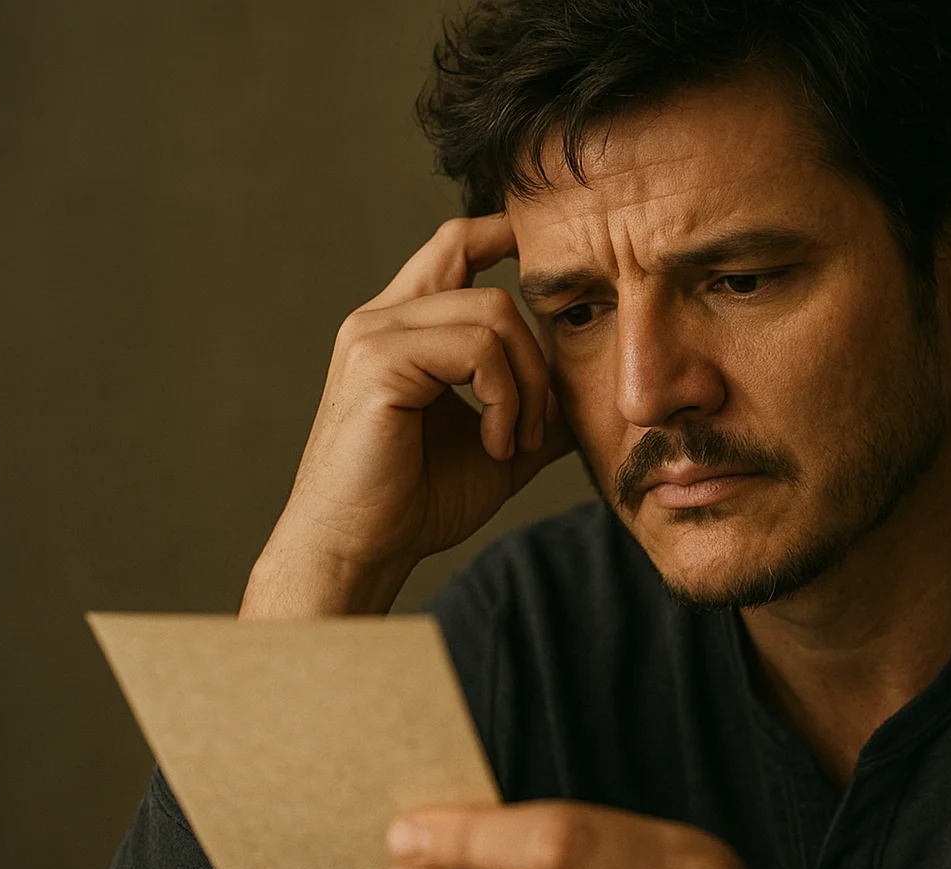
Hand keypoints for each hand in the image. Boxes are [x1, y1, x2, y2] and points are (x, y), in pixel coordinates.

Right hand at [246, 215, 576, 612]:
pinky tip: (494, 444)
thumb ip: (535, 407)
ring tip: (513, 441)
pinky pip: (475, 349)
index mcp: (404, 327)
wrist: (360, 551)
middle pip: (492, 287)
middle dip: (537, 357)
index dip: (505, 234)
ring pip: (491, 314)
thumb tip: (590, 388)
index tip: (553, 259)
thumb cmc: (417, 503)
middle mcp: (382, 318)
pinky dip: (503, 398)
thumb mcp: (498, 444)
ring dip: (525, 384)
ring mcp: (375, 334)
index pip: (456, 245)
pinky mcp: (378, 361)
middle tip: (537, 426)